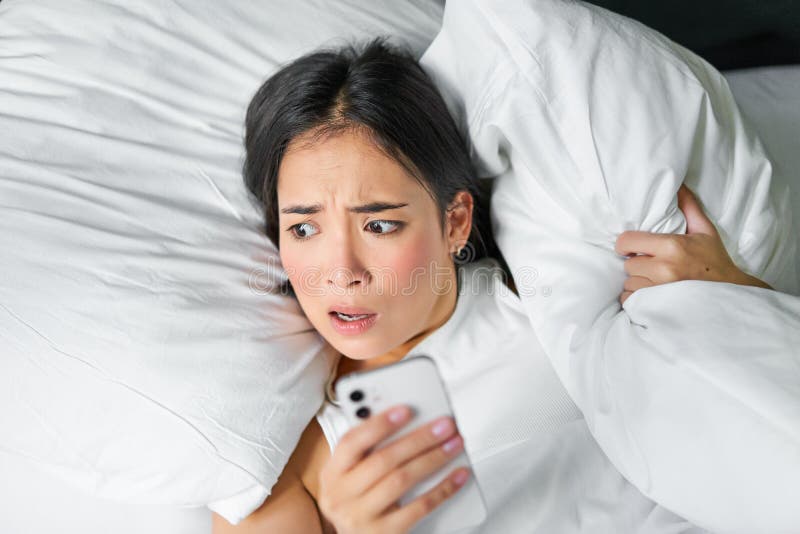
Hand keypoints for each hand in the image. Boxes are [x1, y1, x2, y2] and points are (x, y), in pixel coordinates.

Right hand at [317, 405, 468, 533]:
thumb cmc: (357, 501)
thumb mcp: (350, 475)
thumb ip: (367, 450)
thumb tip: (405, 421)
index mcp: (333, 473)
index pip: (351, 442)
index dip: (379, 424)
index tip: (406, 410)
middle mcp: (342, 495)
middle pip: (383, 460)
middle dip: (418, 439)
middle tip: (443, 426)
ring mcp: (361, 517)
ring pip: (402, 480)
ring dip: (433, 459)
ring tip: (453, 445)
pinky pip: (419, 507)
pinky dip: (442, 489)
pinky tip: (457, 476)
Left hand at [615, 184, 771, 304]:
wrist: (730, 293)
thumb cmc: (715, 260)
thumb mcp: (705, 231)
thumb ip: (689, 207)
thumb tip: (679, 185)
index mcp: (671, 246)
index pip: (626, 241)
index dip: (627, 244)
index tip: (633, 247)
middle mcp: (663, 268)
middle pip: (628, 264)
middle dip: (637, 263)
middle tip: (651, 264)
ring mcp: (659, 289)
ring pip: (629, 283)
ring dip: (637, 281)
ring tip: (653, 280)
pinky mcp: (657, 306)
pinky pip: (630, 300)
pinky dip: (636, 298)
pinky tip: (651, 293)